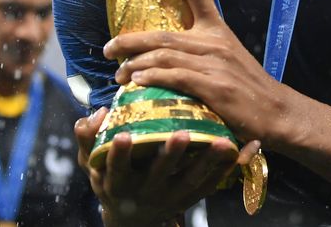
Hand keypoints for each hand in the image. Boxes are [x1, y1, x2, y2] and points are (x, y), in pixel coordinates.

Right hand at [74, 106, 258, 225]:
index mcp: (119, 182)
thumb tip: (96, 114)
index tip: (123, 135)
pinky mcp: (190, 198)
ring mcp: (170, 196)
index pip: (117, 168)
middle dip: (170, 155)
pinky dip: (227, 169)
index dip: (119, 153)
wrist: (132, 217)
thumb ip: (88, 138)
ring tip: (222, 142)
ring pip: (191, 181)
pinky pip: (211, 184)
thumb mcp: (91, 163)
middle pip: (159, 174)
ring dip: (207, 162)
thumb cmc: (110, 178)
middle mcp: (146, 191)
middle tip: (182, 133)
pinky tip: (243, 150)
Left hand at [106, 0, 294, 145]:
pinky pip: (176, 78)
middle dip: (129, 40)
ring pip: (164, 56)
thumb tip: (165, 51)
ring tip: (119, 74)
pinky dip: (153, 78)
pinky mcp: (215, 88)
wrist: (278, 112)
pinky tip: (138, 82)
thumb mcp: (228, 58)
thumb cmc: (248, 88)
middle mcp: (215, 42)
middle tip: (108, 48)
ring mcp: (215, 65)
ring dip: (135, 64)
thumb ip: (201, 50)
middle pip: (163, 34)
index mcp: (218, 30)